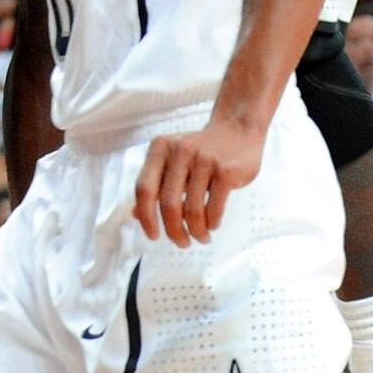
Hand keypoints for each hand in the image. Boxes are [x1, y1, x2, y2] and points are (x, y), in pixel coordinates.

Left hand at [133, 112, 263, 247]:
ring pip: (193, 210)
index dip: (146, 216)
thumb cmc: (202, 151)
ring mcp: (204, 158)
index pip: (144, 188)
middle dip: (175, 232)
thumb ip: (155, 184)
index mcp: (160, 148)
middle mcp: (180, 150)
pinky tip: (213, 224)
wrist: (238, 130)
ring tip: (201, 237)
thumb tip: (135, 214)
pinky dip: (212, 223)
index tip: (153, 235)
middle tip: (182, 243)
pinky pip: (214, 208)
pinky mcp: (226, 169)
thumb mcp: (173, 161)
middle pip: (169, 204)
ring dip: (197, 231)